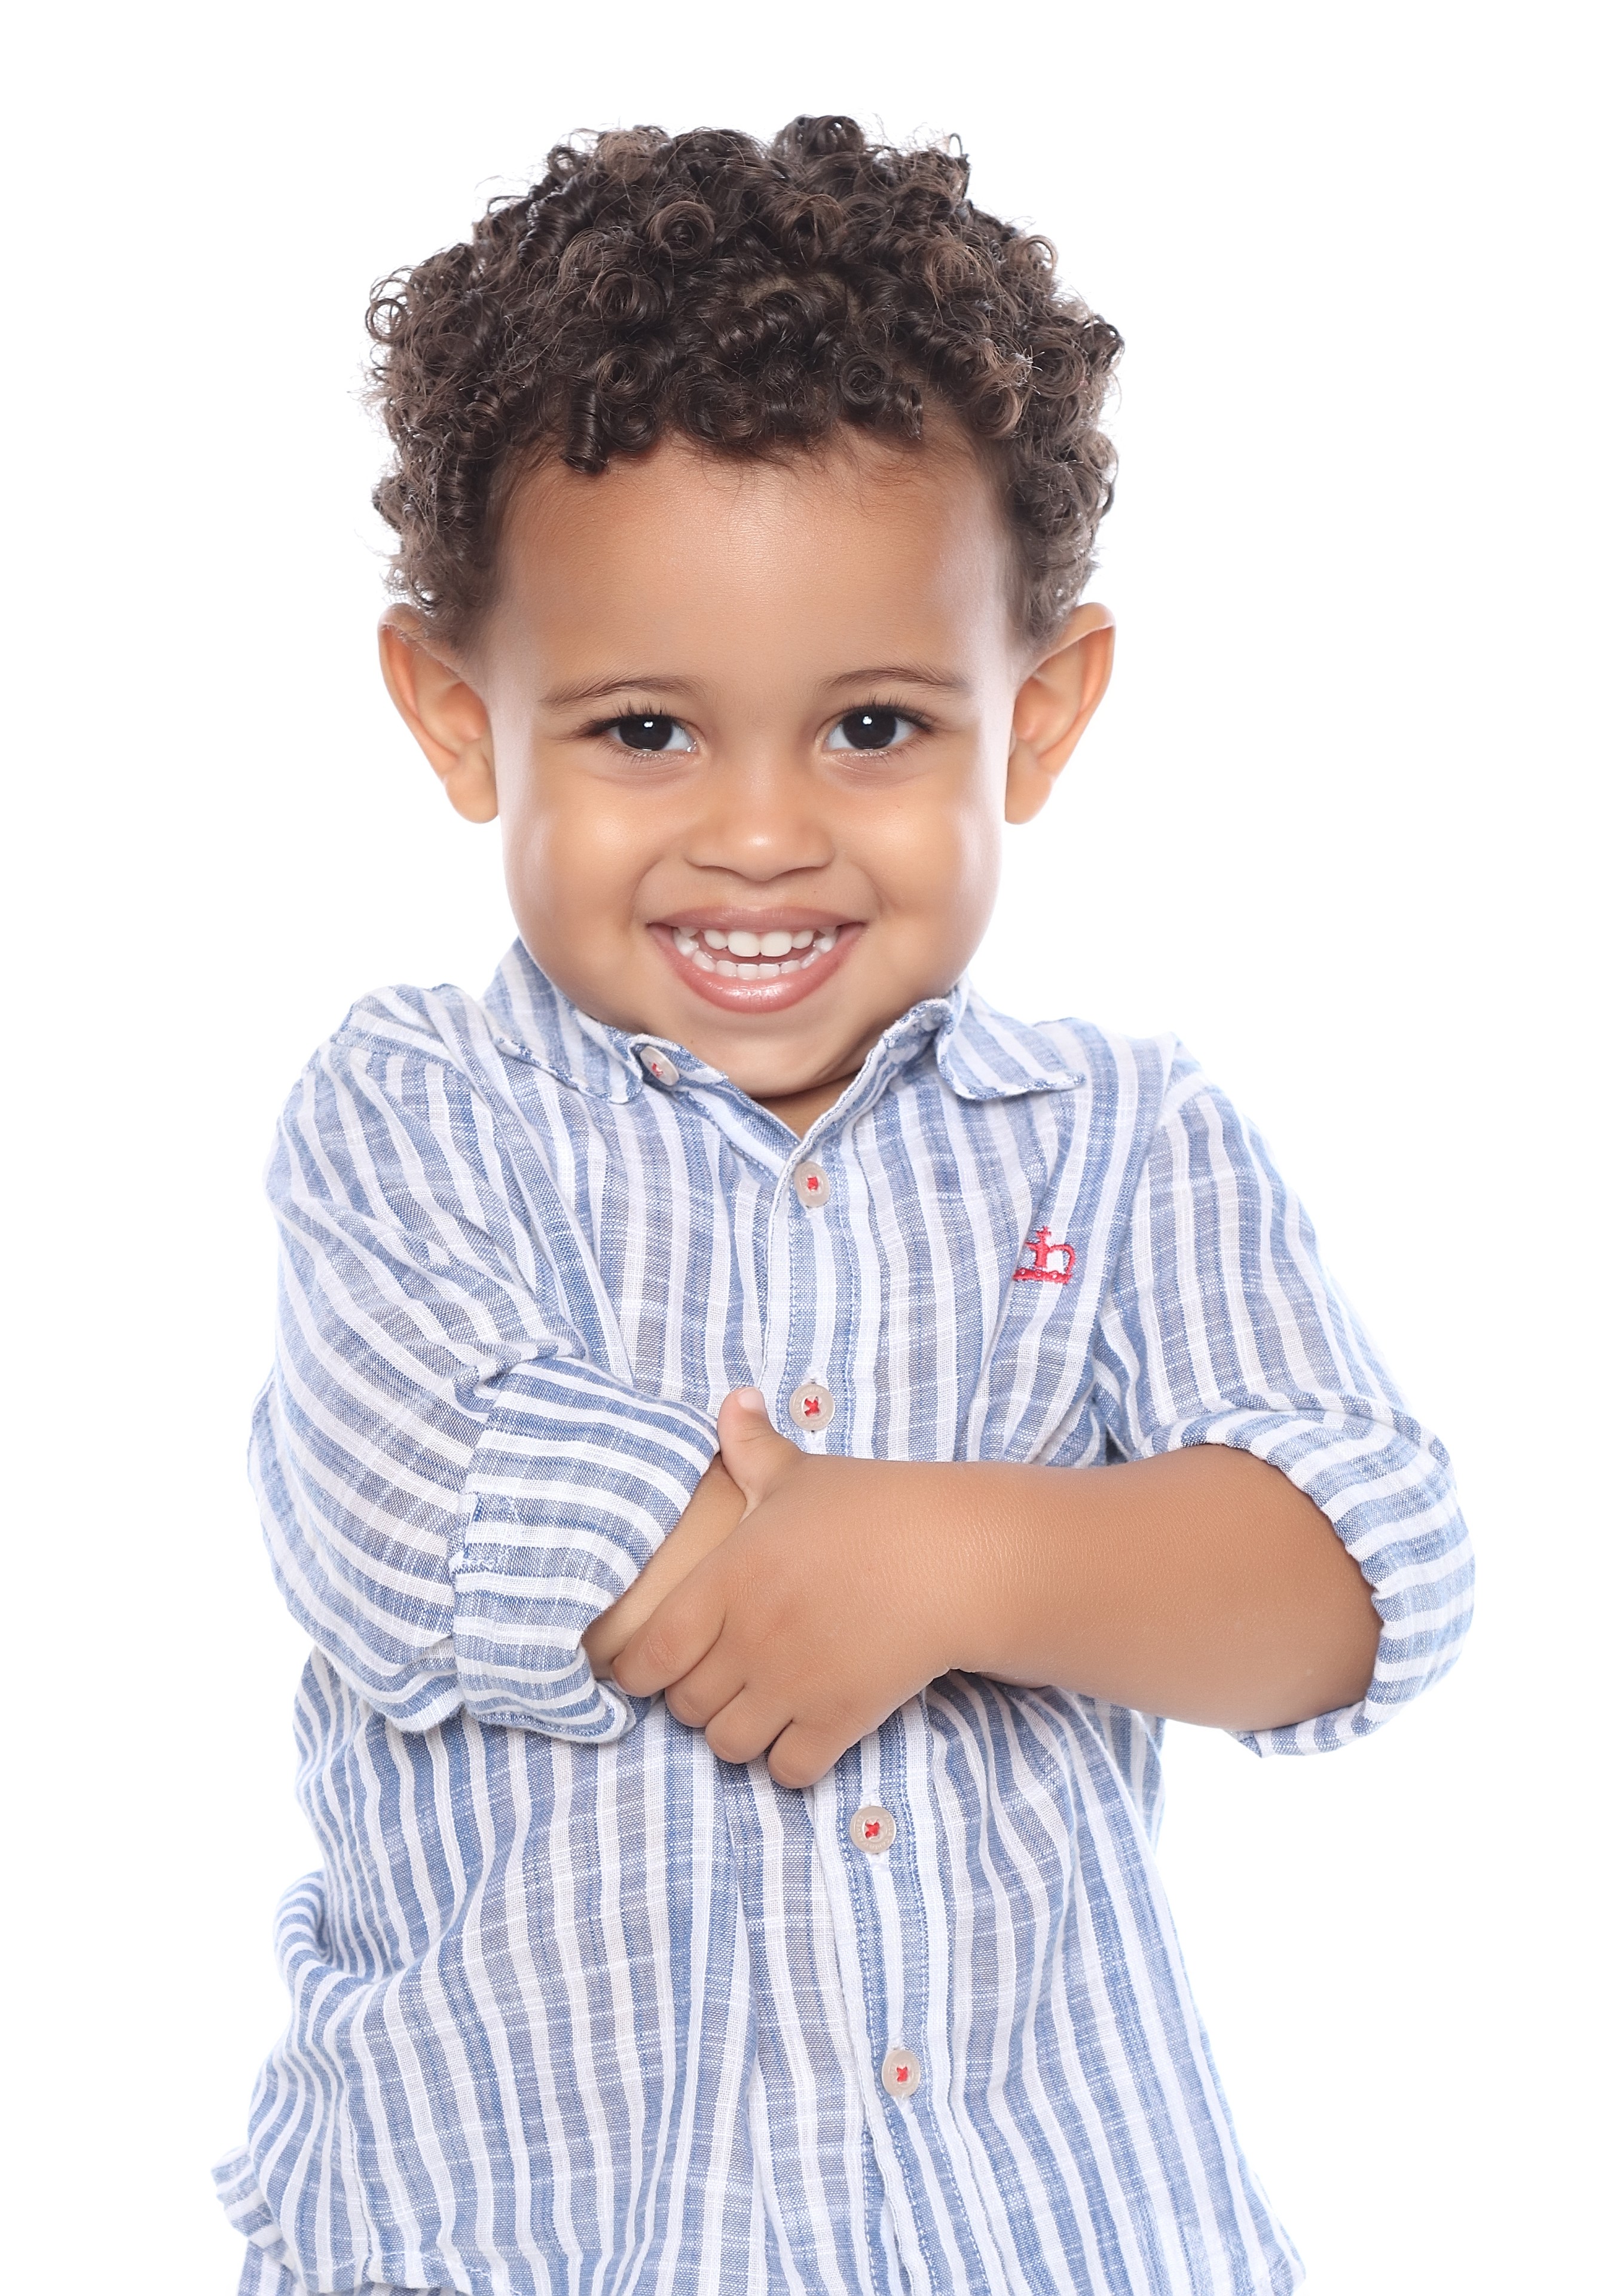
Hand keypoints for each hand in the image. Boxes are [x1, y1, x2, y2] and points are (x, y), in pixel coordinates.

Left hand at [611, 1390, 983, 1787]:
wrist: (953, 1556)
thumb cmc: (873, 1508)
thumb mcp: (802, 1475)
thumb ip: (753, 1448)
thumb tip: (732, 1400)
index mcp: (727, 1579)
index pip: (648, 1653)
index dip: (638, 1669)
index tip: (652, 1665)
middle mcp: (749, 1638)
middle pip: (685, 1706)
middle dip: (693, 1698)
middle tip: (717, 1678)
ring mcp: (793, 1684)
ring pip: (729, 1745)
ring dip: (737, 1732)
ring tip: (757, 1705)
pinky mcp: (840, 1719)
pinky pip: (789, 1771)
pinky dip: (788, 1762)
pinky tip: (802, 1730)